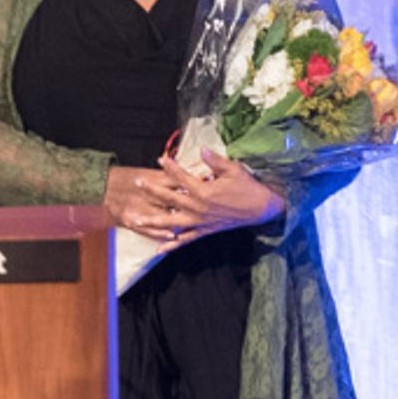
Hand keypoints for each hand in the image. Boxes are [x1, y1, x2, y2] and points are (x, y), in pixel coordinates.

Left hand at [109, 151, 284, 251]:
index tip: (159, 159)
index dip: (170, 167)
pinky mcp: (205, 231)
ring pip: (172, 222)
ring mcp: (200, 222)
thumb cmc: (248, 187)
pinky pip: (186, 240)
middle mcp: (198, 208)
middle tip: (137, 183)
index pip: (182, 177)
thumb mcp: (234, 170)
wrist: (262, 209)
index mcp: (204, 191)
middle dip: (152, 190)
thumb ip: (215, 161)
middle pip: (170, 198)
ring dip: (153, 220)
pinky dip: (172, 245)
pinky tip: (158, 248)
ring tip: (135, 219)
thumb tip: (201, 149)